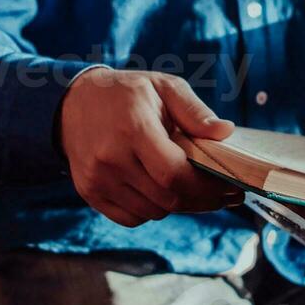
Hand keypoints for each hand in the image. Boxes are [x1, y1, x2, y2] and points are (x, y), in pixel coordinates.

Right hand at [58, 68, 239, 227]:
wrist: (72, 102)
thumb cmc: (126, 94)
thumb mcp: (163, 87)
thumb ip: (195, 111)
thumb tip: (226, 132)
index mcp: (133, 129)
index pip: (175, 174)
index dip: (208, 187)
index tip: (231, 187)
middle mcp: (111, 158)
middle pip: (168, 198)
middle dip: (202, 201)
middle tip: (223, 195)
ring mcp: (97, 179)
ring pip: (153, 212)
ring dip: (179, 205)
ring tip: (195, 191)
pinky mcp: (89, 192)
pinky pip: (132, 218)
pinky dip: (153, 210)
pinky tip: (162, 192)